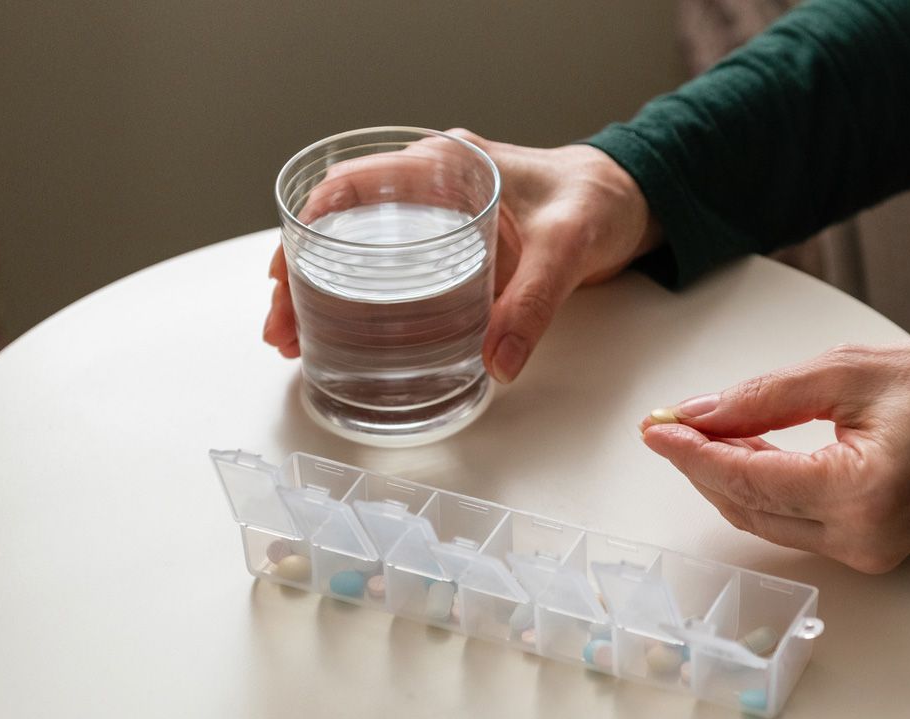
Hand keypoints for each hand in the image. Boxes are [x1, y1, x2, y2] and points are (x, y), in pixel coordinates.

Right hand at [264, 130, 658, 380]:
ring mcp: (437, 209)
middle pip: (342, 223)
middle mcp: (431, 181)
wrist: (629, 198)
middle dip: (301, 273)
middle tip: (281, 328)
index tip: (284, 276)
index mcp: (445, 164)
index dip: (308, 231)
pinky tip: (342, 328)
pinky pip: (389, 260)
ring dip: (322, 287)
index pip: (352, 187)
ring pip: (360, 245)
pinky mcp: (451, 238)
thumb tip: (495, 364)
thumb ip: (532, 305)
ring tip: (295, 338)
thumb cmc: (597, 203)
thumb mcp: (568, 250)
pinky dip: (359, 292)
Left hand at [640, 336, 909, 572]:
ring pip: (767, 518)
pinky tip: (746, 449)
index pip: (746, 479)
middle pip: (748, 506)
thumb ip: (765, 396)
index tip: (655, 425)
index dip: (691, 451)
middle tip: (669, 421)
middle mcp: (864, 538)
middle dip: (702, 463)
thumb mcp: (849, 370)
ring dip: (729, 475)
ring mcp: (870, 549)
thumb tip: (699, 412)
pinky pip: (796, 521)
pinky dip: (764, 486)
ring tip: (702, 427)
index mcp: (862, 494)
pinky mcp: (873, 545)